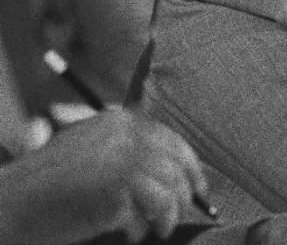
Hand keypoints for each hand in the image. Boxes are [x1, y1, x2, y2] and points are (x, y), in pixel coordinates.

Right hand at [0, 108, 207, 242]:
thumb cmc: (50, 183)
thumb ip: (127, 148)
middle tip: (183, 213)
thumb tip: (174, 170)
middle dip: (186, 194)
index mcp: (121, 120)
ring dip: (167, 217)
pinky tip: (132, 235)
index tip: (199, 187)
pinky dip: (143, 230)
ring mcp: (124, 163)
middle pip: (177, 168)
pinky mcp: (117, 194)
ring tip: (157, 229)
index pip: (174, 142)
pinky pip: (148, 217)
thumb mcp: (90, 148)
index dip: (191, 167)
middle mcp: (127, 136)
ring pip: (169, 194)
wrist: (12, 203)